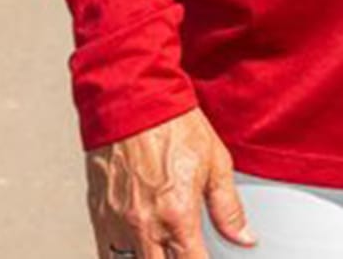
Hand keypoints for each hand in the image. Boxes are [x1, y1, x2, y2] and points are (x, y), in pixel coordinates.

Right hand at [84, 108, 253, 258]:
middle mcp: (143, 225)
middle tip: (185, 252)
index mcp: (176, 216)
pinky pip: (105, 252)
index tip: (207, 258)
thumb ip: (228, 209)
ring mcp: (117, 222)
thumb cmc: (171, 125)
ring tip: (162, 252)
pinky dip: (121, 256)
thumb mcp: (215, 164)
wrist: (132, 100)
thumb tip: (244, 237)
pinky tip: (136, 251)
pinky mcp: (99, 214)